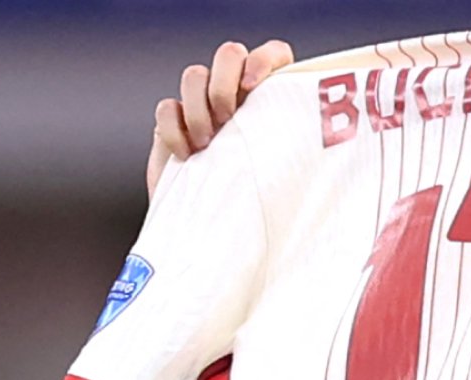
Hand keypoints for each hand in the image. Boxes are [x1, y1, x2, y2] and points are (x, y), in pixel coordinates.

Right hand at [146, 39, 294, 198]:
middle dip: (224, 82)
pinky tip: (186, 158)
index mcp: (272, 102)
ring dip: (199, 109)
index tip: (254, 87)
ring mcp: (203, 108)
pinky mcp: (173, 125)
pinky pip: (166, 107)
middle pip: (229, 54)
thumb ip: (286, 149)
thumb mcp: (283, 178)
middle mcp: (238, 98)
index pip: (274, 54)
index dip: (264, 59)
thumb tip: (304, 143)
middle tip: (226, 119)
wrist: (215, 234)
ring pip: (194, 76)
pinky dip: (173, 131)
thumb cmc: (260, 211)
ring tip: (207, 146)